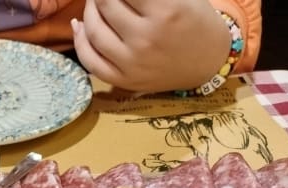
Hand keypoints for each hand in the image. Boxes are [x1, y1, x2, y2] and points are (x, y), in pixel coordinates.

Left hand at [72, 0, 231, 93]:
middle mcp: (146, 38)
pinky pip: (91, 61)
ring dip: (89, 10)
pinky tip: (79, 24)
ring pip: (94, 31)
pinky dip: (80, 41)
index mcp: (165, 11)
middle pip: (105, 5)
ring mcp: (133, 63)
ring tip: (95, 2)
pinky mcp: (125, 80)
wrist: (208, 61)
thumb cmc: (196, 20)